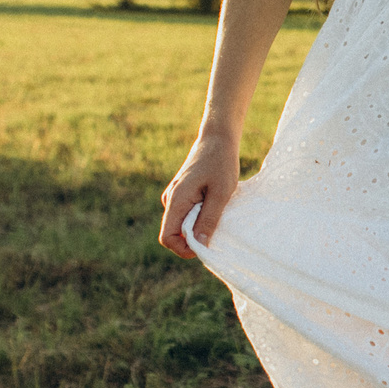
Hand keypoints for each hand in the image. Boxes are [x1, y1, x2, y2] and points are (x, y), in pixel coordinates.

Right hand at [158, 133, 242, 257]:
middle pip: (174, 233)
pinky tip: (214, 204)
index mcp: (176, 200)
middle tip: (217, 226)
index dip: (183, 248)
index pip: (167, 237)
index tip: (206, 245)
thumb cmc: (221, 163)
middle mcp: (170, 199)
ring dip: (197, 226)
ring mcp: (174, 196)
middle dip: (193, 237)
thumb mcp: (221, 193)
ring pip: (181, 224)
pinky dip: (199, 216)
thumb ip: (209, 219)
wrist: (217, 138)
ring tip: (217, 211)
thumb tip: (199, 245)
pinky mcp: (181, 193)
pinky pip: (185, 214)